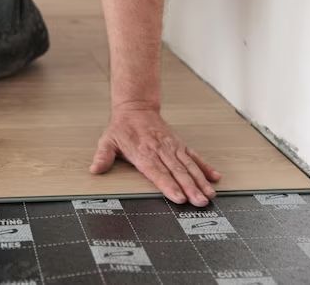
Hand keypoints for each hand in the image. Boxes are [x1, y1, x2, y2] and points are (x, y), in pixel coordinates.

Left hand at [90, 108, 220, 206]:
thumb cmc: (122, 128)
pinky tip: (214, 177)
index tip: (179, 198)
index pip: (157, 172)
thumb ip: (103, 156)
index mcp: (143, 152)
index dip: (168, 186)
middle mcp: (161, 150)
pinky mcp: (180, 144)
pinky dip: (205, 167)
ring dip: (200, 181)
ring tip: (209, 195)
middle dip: (190, 188)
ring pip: (189, 166)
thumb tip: (95, 169)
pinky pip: (194, 156)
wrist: (135, 108)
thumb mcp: (107, 141)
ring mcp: (172, 147)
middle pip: (177, 172)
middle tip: (200, 202)